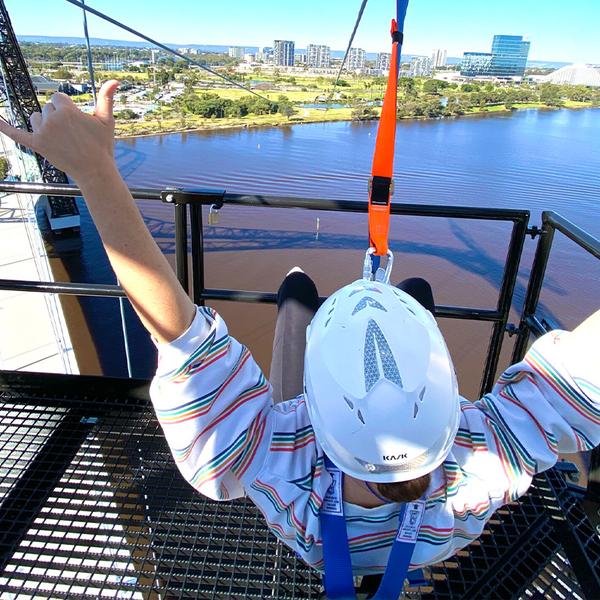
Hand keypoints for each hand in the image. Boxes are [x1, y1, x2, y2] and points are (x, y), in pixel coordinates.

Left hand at [0, 80, 119, 183]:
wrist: (95, 171)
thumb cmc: (102, 146)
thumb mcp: (106, 120)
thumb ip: (107, 98)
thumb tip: (115, 80)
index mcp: (67, 111)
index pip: (57, 97)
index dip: (67, 108)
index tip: (77, 122)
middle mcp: (52, 120)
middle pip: (47, 108)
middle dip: (58, 117)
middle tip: (73, 135)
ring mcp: (42, 133)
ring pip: (36, 118)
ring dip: (45, 124)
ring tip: (61, 139)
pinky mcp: (37, 145)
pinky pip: (16, 134)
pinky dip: (3, 127)